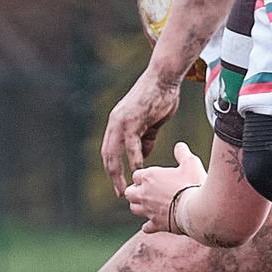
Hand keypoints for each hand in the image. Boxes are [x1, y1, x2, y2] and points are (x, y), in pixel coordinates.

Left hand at [102, 70, 183, 192]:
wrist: (164, 78)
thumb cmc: (161, 98)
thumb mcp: (152, 122)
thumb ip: (146, 138)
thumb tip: (143, 155)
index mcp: (118, 124)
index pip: (110, 151)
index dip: (114, 169)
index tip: (121, 184)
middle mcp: (115, 123)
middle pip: (107, 155)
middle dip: (112, 176)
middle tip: (120, 193)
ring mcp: (121, 121)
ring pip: (114, 152)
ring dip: (118, 172)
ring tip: (125, 187)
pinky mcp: (132, 119)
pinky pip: (131, 144)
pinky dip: (134, 159)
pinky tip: (139, 170)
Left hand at [125, 142, 205, 233]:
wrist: (198, 209)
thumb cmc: (193, 183)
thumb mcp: (191, 163)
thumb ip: (182, 153)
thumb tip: (179, 146)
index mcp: (149, 177)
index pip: (137, 175)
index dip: (145, 177)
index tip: (155, 179)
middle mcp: (144, 194)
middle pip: (129, 192)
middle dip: (136, 192)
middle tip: (148, 192)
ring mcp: (148, 210)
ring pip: (134, 208)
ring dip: (140, 207)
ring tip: (150, 206)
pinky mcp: (156, 224)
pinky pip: (146, 227)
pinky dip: (149, 225)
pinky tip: (156, 223)